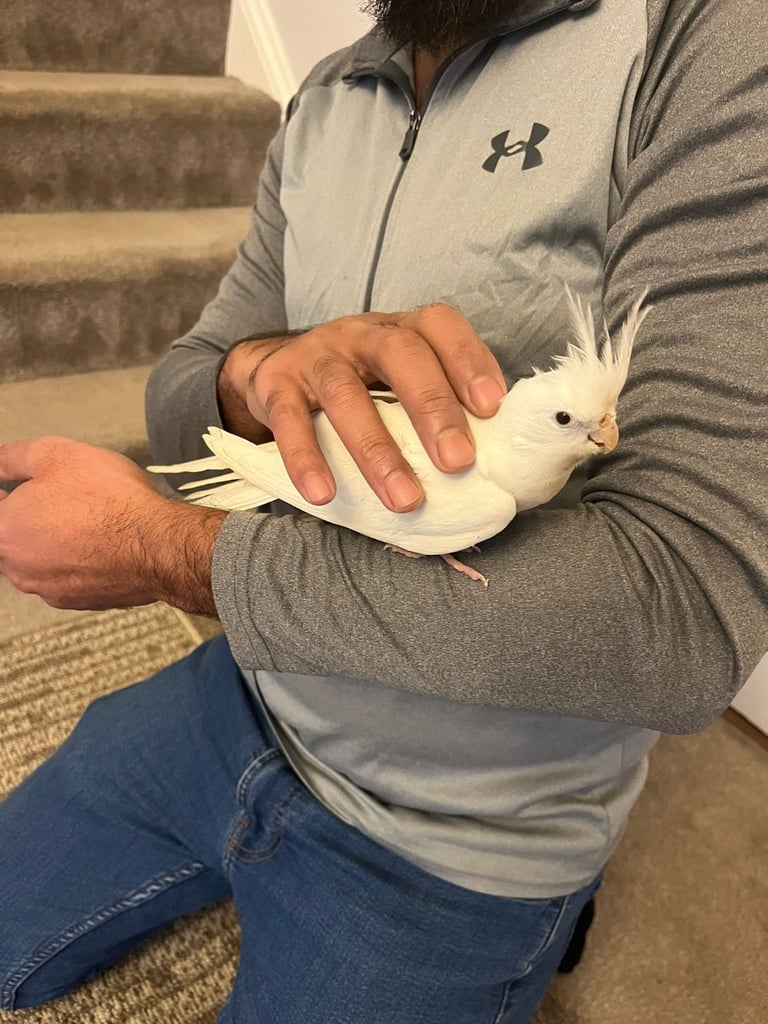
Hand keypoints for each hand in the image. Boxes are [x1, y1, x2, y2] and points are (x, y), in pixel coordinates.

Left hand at [0, 437, 224, 612]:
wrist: (157, 545)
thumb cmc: (108, 498)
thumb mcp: (57, 454)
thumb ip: (14, 457)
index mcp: (4, 531)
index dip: (7, 493)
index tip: (24, 486)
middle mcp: (18, 568)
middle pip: (11, 538)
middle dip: (28, 518)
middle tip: (60, 497)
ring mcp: (48, 589)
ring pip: (40, 560)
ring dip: (54, 542)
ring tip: (87, 520)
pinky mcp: (79, 601)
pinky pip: (68, 576)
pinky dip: (79, 561)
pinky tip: (103, 543)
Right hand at [217, 304, 505, 512]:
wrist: (272, 372)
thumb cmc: (359, 388)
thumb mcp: (397, 383)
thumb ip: (438, 407)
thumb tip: (497, 464)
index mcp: (400, 329)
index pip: (440, 326)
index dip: (468, 359)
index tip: (492, 407)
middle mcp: (360, 333)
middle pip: (399, 354)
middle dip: (432, 408)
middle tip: (458, 462)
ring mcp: (315, 356)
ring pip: (345, 393)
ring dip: (376, 449)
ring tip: (404, 499)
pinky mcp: (275, 384)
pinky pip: (288, 420)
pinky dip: (306, 457)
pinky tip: (323, 494)